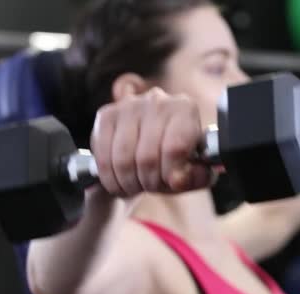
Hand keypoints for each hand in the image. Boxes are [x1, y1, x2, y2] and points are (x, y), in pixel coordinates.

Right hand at [90, 87, 211, 196]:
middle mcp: (157, 100)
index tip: (172, 184)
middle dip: (149, 182)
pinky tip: (119, 181)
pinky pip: (103, 157)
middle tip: (152, 187)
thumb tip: (178, 179)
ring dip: (129, 183)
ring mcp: (129, 105)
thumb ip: (196, 177)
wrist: (149, 147)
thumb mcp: (193, 172)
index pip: (175, 148)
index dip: (171, 174)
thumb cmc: (175, 159)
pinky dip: (110, 178)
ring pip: (123, 159)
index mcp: (185, 109)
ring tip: (136, 186)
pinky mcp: (106, 115)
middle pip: (147, 157)